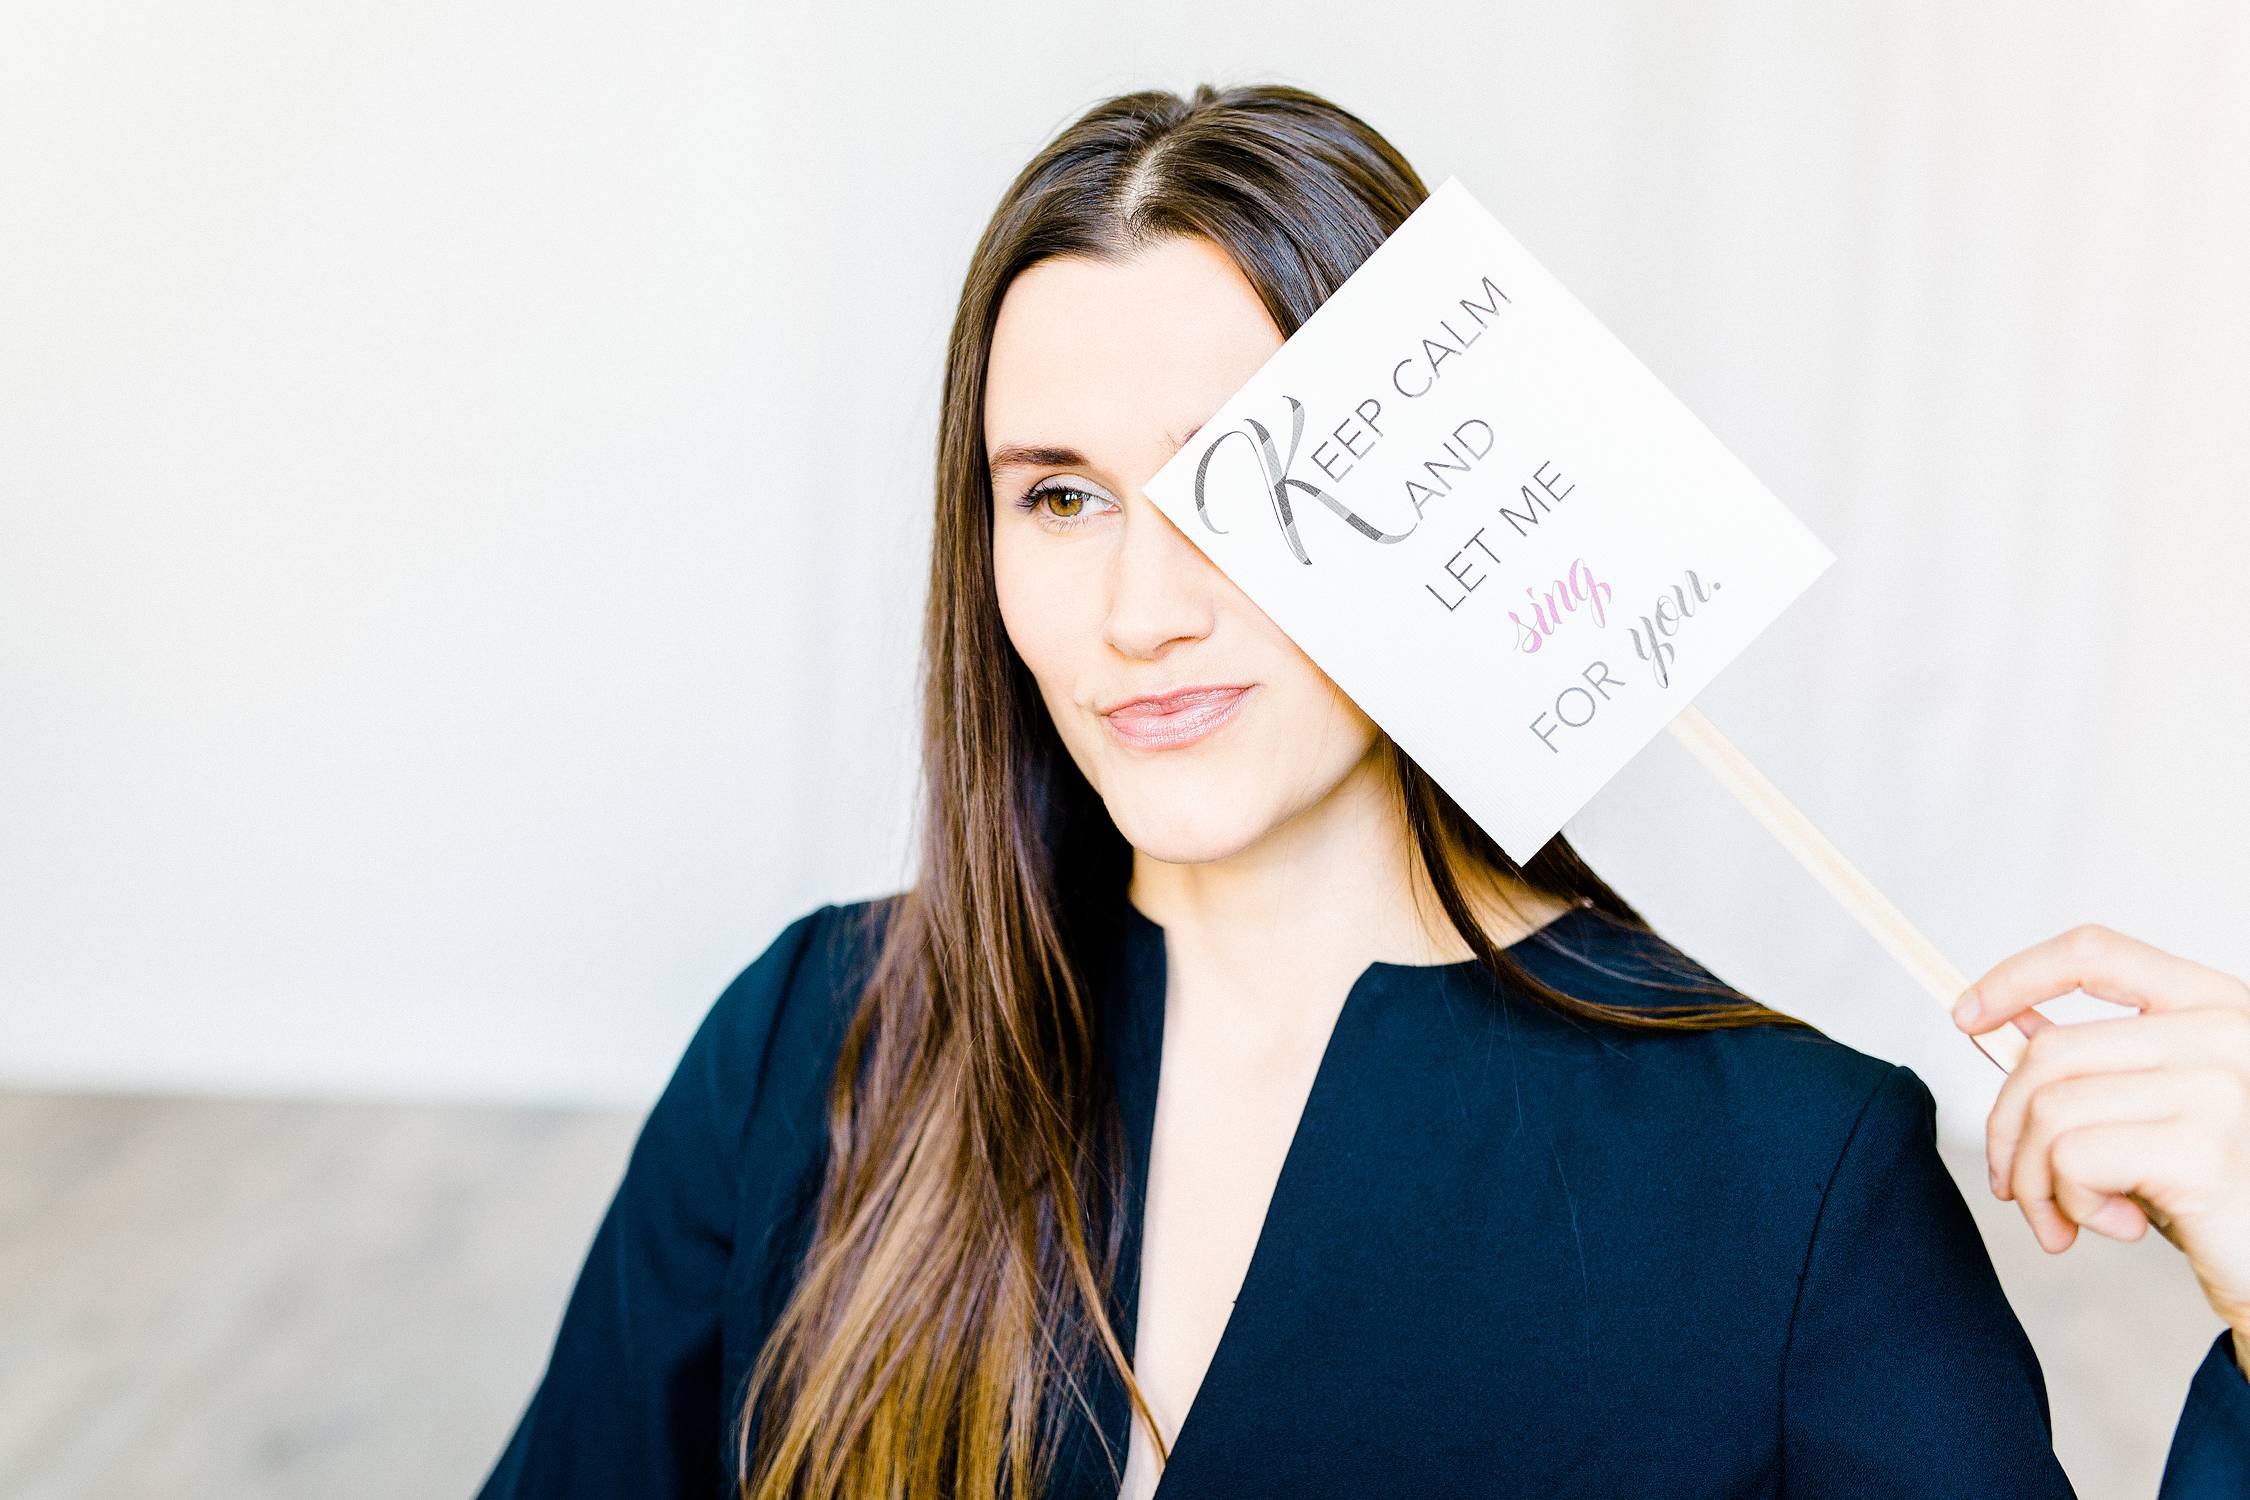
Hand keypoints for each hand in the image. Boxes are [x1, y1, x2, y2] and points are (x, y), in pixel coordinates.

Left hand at [1952, 922, 2249, 1374]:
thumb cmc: (2212, 1192)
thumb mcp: (2145, 1112)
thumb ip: (2089, 1063)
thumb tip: (1997, 1020)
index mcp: (2215, 1005)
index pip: (2098, 952)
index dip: (2018, 976)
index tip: (1964, 1015)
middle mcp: (2226, 1033)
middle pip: (2051, 1052)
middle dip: (2008, 1129)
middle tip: (2015, 1188)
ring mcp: (2220, 1087)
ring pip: (2050, 1109)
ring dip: (2036, 1180)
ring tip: (2065, 1218)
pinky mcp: (2202, 1149)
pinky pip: (2073, 1160)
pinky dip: (2070, 1204)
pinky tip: (2120, 1227)